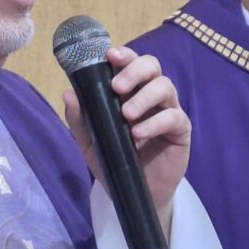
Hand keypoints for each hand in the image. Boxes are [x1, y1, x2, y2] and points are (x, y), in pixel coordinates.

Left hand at [63, 46, 189, 232]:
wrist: (135, 194)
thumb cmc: (115, 162)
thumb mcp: (91, 143)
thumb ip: (81, 120)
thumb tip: (68, 93)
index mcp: (130, 91)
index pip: (130, 63)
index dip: (123, 54)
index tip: (109, 56)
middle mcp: (150, 95)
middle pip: (152, 65)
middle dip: (134, 70)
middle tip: (116, 87)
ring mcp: (168, 110)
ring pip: (165, 86)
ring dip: (144, 97)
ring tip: (126, 115)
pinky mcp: (181, 130)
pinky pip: (173, 117)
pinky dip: (154, 122)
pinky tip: (139, 134)